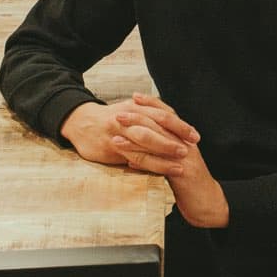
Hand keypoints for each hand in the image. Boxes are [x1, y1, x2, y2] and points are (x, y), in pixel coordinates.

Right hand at [59, 93, 196, 168]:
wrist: (81, 122)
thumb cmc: (110, 119)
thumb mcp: (130, 109)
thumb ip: (149, 115)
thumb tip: (172, 123)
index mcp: (137, 107)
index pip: (163, 115)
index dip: (180, 126)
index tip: (195, 136)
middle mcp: (130, 116)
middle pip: (157, 126)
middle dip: (175, 138)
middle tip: (190, 149)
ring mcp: (120, 131)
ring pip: (145, 142)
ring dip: (163, 154)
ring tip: (179, 165)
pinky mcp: (111, 146)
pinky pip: (132, 155)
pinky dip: (146, 163)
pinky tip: (156, 170)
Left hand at [114, 95, 228, 228]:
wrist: (207, 202)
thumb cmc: (189, 182)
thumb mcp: (177, 160)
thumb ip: (163, 149)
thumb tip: (140, 143)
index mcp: (185, 137)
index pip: (167, 114)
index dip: (152, 104)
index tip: (134, 97)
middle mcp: (186, 143)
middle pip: (161, 124)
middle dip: (138, 118)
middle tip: (118, 114)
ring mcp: (185, 157)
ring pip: (158, 143)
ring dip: (135, 141)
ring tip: (115, 138)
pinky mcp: (182, 173)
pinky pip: (160, 165)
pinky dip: (144, 163)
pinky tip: (129, 164)